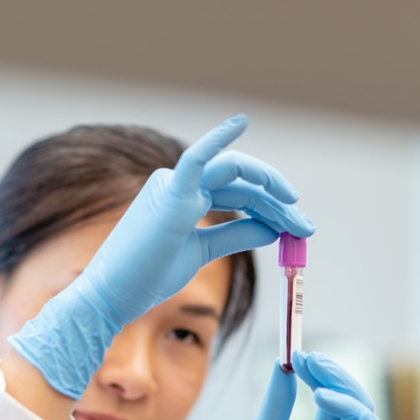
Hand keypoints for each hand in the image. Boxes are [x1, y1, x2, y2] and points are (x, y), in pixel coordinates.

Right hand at [9, 114, 313, 398]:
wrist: (114, 296)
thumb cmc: (148, 277)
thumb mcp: (201, 252)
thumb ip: (235, 236)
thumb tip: (272, 228)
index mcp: (184, 197)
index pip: (239, 194)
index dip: (271, 207)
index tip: (298, 227)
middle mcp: (179, 185)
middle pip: (241, 184)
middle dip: (278, 201)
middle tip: (305, 226)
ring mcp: (173, 186)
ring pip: (233, 176)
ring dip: (269, 191)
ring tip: (296, 215)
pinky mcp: (170, 195)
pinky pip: (197, 159)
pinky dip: (217, 139)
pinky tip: (239, 122)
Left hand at [204, 352, 393, 419]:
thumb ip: (277, 405)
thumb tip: (283, 364)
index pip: (337, 403)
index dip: (324, 375)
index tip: (300, 354)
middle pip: (357, 409)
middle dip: (337, 378)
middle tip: (308, 359)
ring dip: (351, 397)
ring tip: (317, 383)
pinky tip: (340, 407)